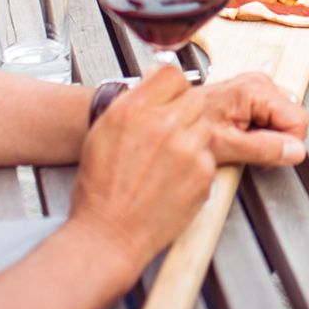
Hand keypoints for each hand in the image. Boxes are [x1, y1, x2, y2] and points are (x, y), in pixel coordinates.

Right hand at [65, 66, 216, 272]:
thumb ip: (132, 102)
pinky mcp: (203, 173)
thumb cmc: (101, 188)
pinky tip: (173, 180)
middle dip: (184, 114)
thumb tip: (154, 78)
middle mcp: (163, 125)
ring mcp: (187, 149)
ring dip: (192, 139)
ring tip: (168, 162)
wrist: (109, 234)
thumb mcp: (104, 132)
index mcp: (133, 110)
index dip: (172, 87)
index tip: (170, 98)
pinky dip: (196, 166)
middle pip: (193, 98)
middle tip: (168, 136)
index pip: (171, 74)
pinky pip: (207, 157)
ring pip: (204, 127)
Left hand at [194, 72, 308, 167]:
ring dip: (268, 133)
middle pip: (292, 116)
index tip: (268, 154)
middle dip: (277, 137)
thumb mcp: (226, 145)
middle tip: (250, 147)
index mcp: (254, 90)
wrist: (169, 122)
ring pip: (283, 116)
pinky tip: (241, 133)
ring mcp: (254, 86)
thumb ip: (263, 148)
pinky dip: (261, 128)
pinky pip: (271, 114)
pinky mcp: (249, 94)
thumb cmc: (186, 129)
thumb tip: (295, 150)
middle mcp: (257, 83)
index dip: (287, 142)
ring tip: (243, 140)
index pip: (298, 119)